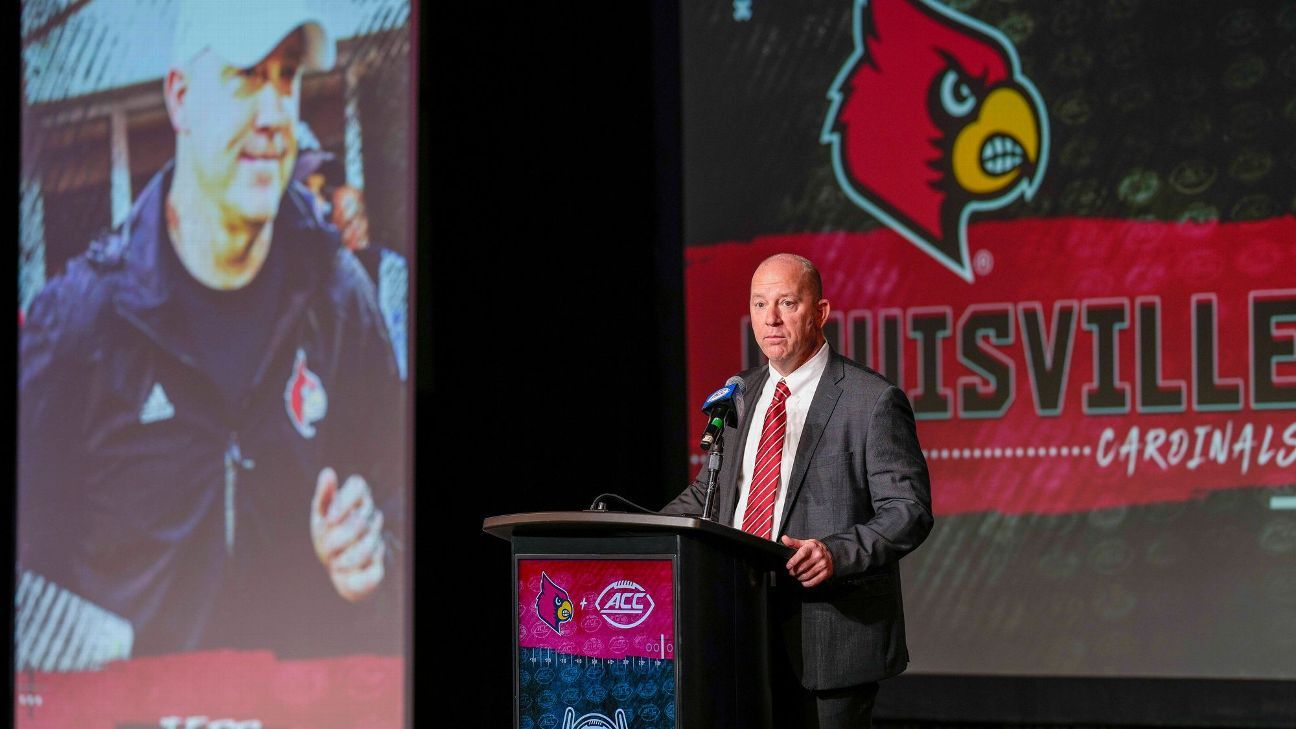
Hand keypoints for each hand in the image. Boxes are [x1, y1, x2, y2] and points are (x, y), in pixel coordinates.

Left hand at [311, 467, 385, 601]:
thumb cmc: (327, 535)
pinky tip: (345, 568)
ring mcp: (377, 535)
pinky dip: (352, 569)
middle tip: (326, 548)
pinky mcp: (379, 557)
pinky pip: (369, 563)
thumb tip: (328, 471)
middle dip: (339, 538)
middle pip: (359, 521)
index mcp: (357, 497)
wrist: (335, 567)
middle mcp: (370, 513)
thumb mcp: (320, 515)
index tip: (329, 520)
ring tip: (334, 561)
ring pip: (366, 545)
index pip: (358, 486)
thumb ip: (324, 494)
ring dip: (344, 557)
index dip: (345, 502)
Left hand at [781, 535, 833, 587]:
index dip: (793, 561)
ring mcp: (823, 564)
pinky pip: (814, 581)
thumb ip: (793, 542)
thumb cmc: (815, 548)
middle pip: (803, 567)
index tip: (788, 566)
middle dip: (794, 571)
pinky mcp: (826, 573)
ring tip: (797, 576)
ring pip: (807, 575)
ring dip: (799, 578)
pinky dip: (806, 583)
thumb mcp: (805, 543)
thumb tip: (784, 539)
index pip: (802, 554)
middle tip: (791, 572)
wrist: (830, 552)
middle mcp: (818, 555)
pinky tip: (804, 581)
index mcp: (812, 547)